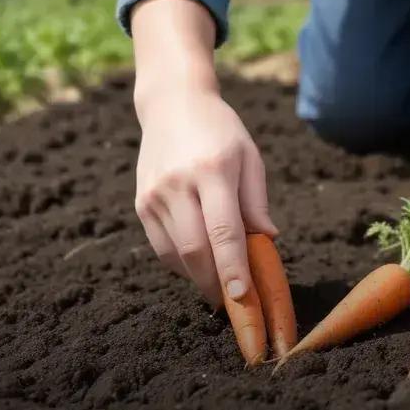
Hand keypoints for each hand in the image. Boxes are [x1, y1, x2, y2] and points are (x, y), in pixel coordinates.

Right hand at [133, 86, 275, 307]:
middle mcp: (178, 185)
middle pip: (195, 250)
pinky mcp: (141, 203)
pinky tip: (200, 265)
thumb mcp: (250, 157)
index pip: (223, 231)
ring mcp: (154, 195)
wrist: (172, 104)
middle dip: (215, 284)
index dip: (233, 268)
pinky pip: (162, 247)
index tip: (242, 297)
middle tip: (235, 305)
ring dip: (199, 278)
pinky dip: (182, 264)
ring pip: (176, 254)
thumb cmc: (221, 132)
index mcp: (212, 171)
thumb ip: (256, 202)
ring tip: (220, 287)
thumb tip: (267, 240)